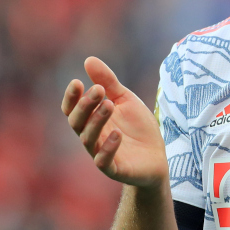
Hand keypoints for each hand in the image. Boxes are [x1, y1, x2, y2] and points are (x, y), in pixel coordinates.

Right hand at [62, 57, 168, 186]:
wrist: (158, 156)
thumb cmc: (137, 127)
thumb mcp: (125, 99)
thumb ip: (108, 82)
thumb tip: (89, 59)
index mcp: (91, 119)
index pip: (72, 109)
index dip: (71, 97)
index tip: (77, 82)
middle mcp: (91, 136)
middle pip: (77, 122)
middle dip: (85, 106)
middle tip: (98, 90)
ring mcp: (100, 153)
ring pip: (88, 139)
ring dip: (96, 121)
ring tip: (109, 105)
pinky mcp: (114, 169)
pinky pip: (104, 161)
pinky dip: (108, 148)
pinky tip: (118, 134)